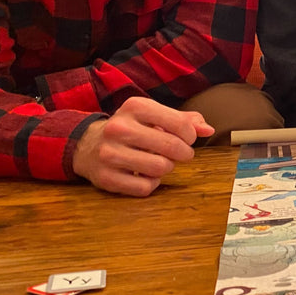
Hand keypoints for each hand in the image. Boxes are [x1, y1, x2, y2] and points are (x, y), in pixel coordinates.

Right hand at [72, 96, 213, 196]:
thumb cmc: (131, 129)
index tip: (186, 139)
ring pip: (160, 169)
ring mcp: (109, 153)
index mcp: (134, 106)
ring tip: (160, 162)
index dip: (190, 136)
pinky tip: (145, 174)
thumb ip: (184, 120)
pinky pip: (145, 187)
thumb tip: (208, 129)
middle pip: (171, 147)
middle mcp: (119, 128)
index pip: (180, 124)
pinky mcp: (105, 177)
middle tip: (180, 154)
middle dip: (183, 153)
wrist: (87, 145)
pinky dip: (152, 183)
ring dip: (167, 168)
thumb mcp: (153, 116)